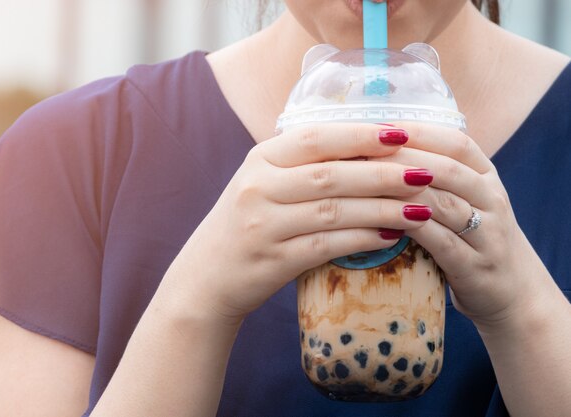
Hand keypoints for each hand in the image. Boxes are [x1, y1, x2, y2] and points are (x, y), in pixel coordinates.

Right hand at [162, 124, 433, 324]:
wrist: (206, 276)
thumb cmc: (246, 223)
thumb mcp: (262, 182)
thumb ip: (302, 164)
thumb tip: (369, 148)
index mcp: (260, 159)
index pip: (315, 137)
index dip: (360, 134)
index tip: (402, 132)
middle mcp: (258, 187)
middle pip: (330, 174)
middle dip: (383, 172)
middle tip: (425, 172)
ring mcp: (263, 224)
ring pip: (334, 211)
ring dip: (382, 208)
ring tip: (421, 207)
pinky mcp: (273, 259)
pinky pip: (327, 245)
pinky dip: (362, 239)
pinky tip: (391, 236)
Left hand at [372, 122, 553, 327]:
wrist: (516, 293)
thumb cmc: (475, 240)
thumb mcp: (466, 201)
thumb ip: (436, 177)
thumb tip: (380, 149)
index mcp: (487, 177)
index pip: (456, 142)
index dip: (418, 132)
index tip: (379, 126)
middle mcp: (492, 199)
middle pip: (446, 169)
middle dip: (401, 158)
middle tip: (360, 153)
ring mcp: (488, 234)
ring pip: (442, 203)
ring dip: (399, 191)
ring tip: (363, 184)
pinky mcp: (475, 266)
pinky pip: (440, 241)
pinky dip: (410, 229)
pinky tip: (382, 221)